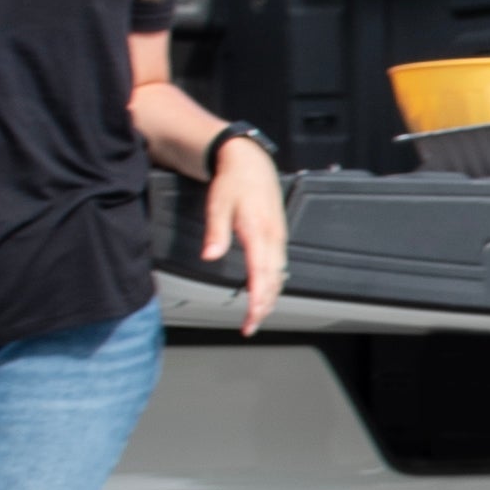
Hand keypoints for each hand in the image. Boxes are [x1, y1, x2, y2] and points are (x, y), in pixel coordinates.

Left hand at [202, 134, 287, 337]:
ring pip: (278, 277)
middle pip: (273, 282)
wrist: (250, 163)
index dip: (257, 299)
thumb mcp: (218, 204)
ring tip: (257, 315)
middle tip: (250, 326)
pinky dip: (273, 285)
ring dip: (269, 298)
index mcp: (259, 232)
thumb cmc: (234, 182)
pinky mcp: (278, 237)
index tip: (251, 317)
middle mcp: (273, 239)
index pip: (261, 274)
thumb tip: (210, 256)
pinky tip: (265, 292)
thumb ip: (216, 233)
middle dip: (263, 307)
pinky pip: (279, 267)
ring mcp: (278, 238)